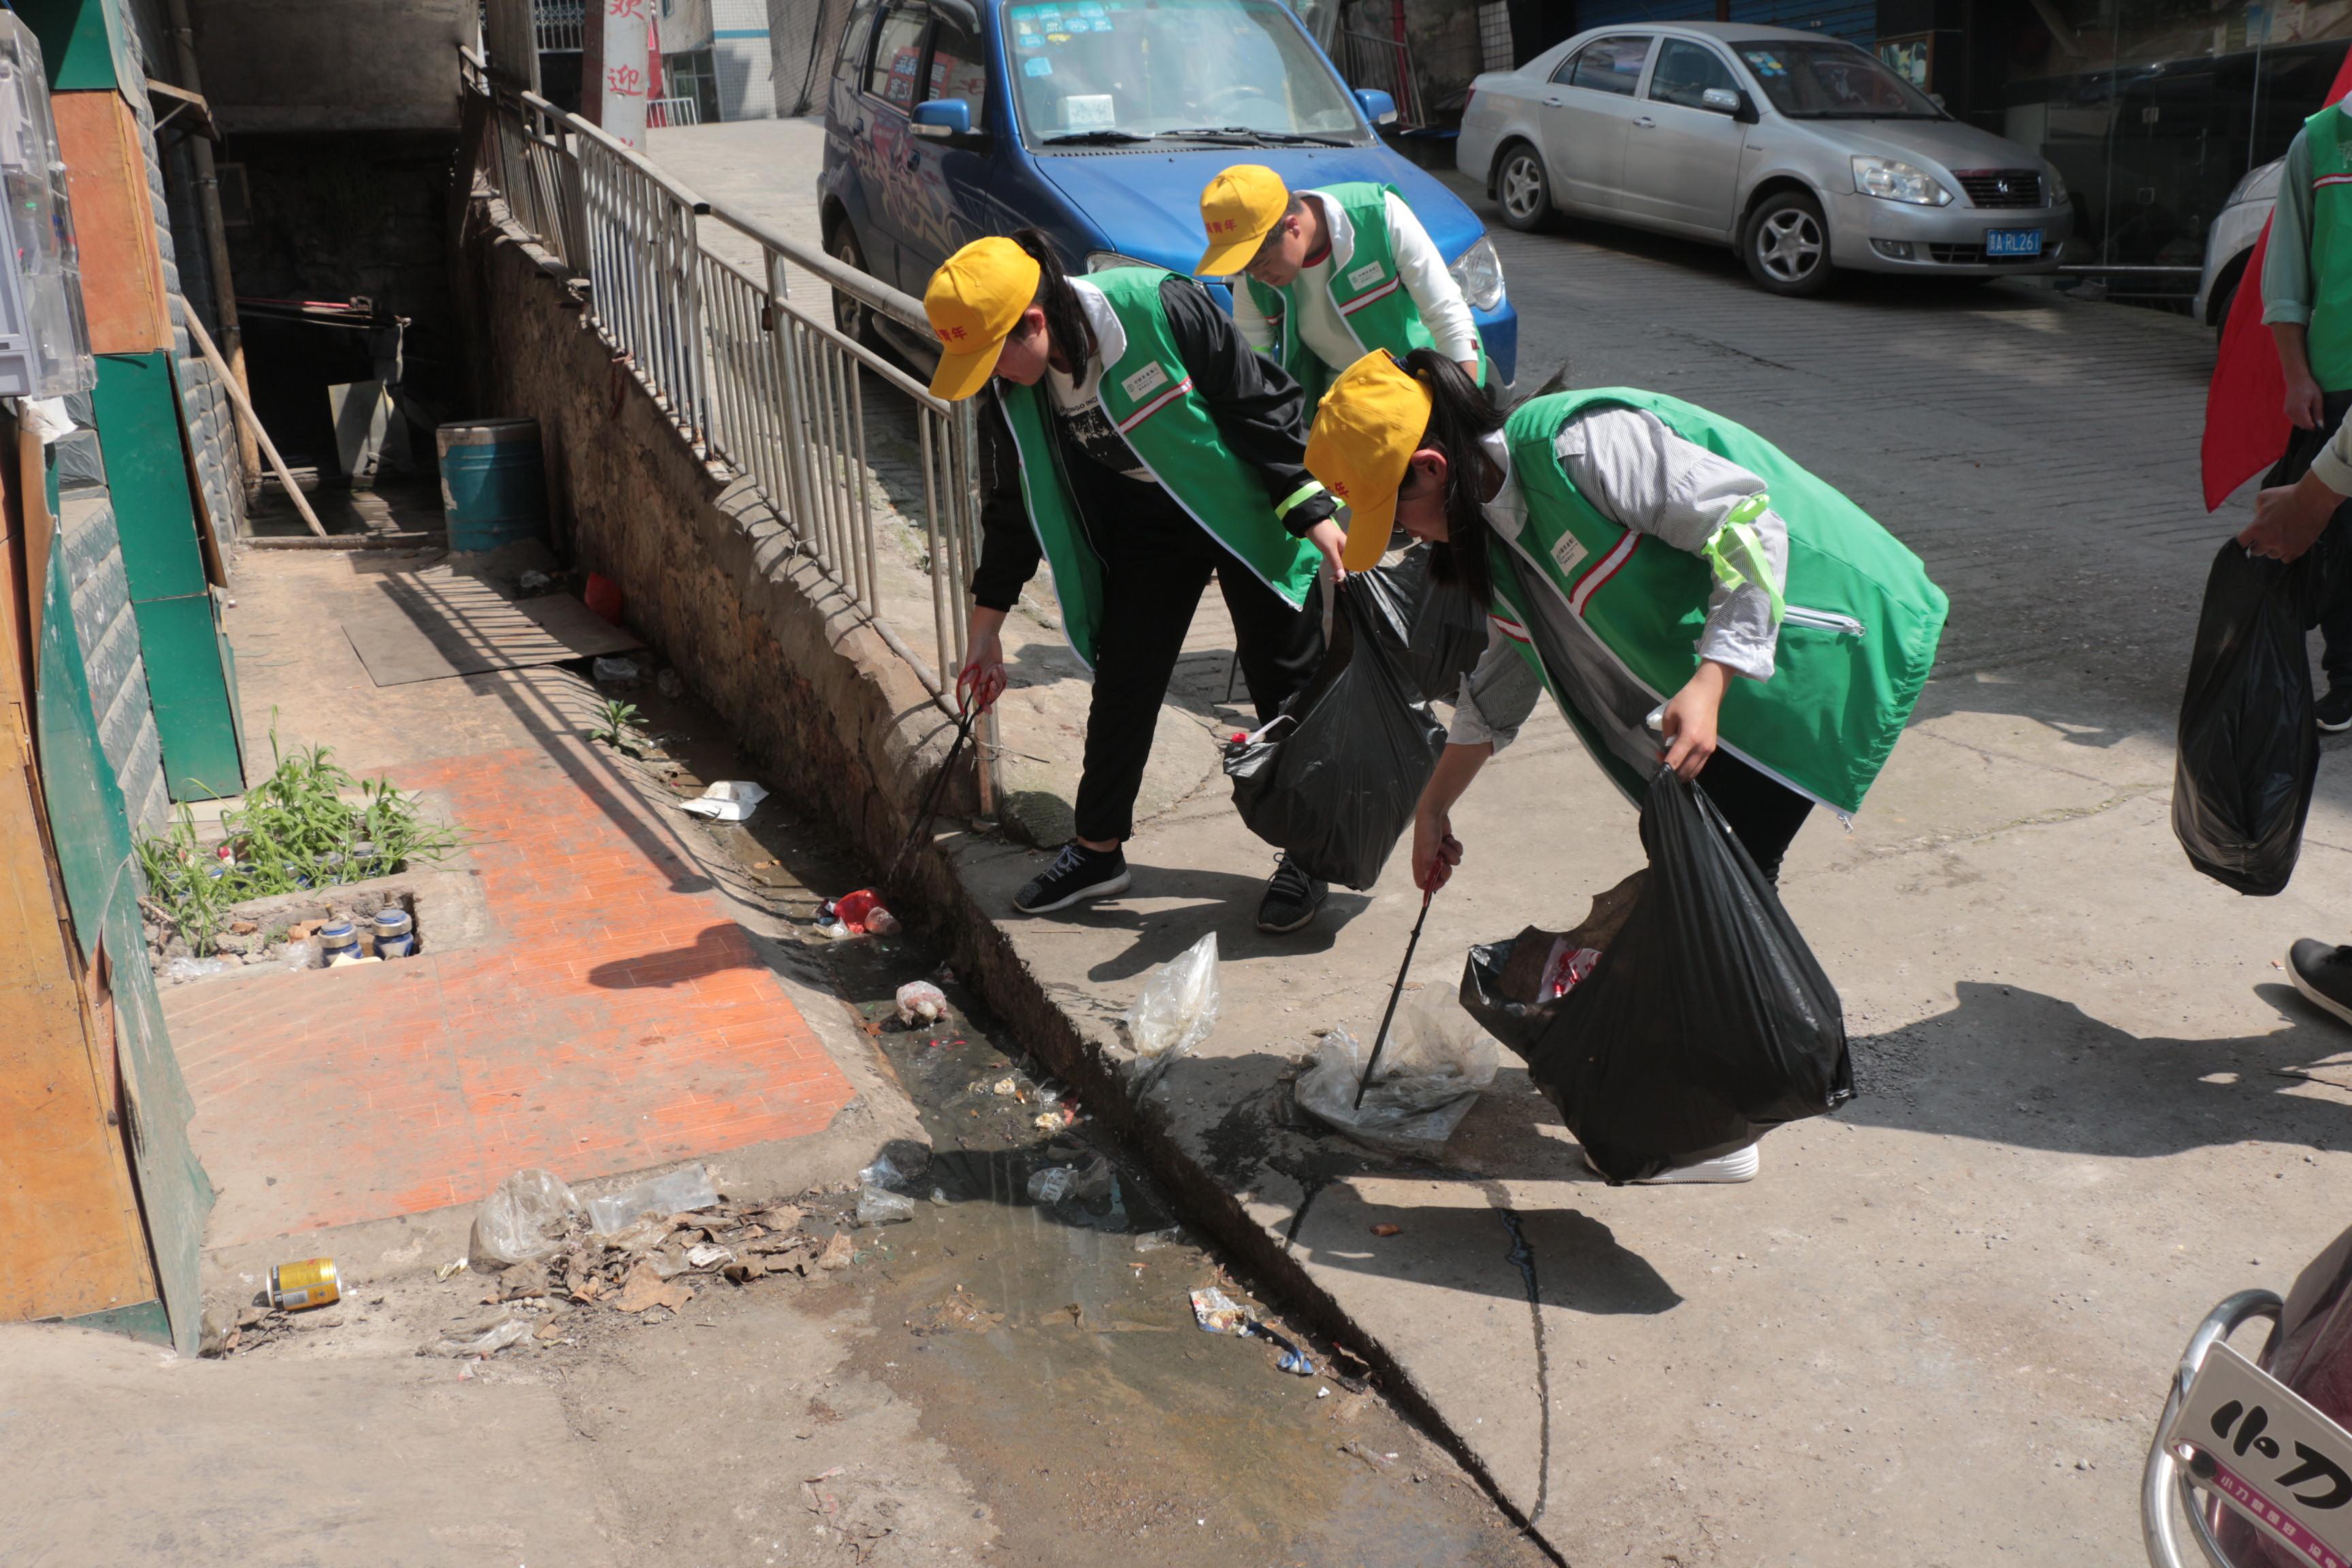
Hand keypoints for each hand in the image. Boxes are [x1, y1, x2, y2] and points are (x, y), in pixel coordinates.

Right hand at [956, 629, 1007, 712]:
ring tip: (997, 669)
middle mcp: (982, 678)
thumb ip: (969, 671)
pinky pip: (1002, 679)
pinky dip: (1003, 676)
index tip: (988, 712)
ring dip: (999, 681)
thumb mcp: (973, 658)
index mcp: (974, 679)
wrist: (986, 635)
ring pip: (997, 687)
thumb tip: (964, 683)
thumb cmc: (976, 646)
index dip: (982, 704)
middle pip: (989, 694)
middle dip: (993, 692)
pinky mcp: (998, 669)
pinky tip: (1000, 666)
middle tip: (994, 682)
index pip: (978, 696)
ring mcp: (990, 674)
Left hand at [1305, 516, 1348, 582]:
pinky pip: (1338, 562)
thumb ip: (1336, 563)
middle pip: (1350, 565)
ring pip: (1344, 564)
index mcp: (1350, 547)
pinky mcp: (1334, 551)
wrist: (1311, 523)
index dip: (1352, 574)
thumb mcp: (1329, 549)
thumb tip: (1342, 577)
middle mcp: (1348, 549)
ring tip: (1335, 581)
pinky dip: (1336, 568)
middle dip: (1346, 575)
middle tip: (1339, 585)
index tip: (1346, 583)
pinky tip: (1334, 575)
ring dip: (1340, 573)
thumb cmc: (1323, 533)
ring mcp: (1341, 550)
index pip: (1355, 563)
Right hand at [1411, 808, 1462, 892]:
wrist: (1434, 811)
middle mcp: (1428, 859)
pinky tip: (1449, 838)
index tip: (1440, 881)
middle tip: (1446, 864)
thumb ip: (1429, 864)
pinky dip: (1456, 846)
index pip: (1422, 883)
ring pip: (1452, 863)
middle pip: (1440, 876)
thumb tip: (1428, 878)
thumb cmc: (1427, 830)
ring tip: (1444, 843)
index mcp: (1420, 863)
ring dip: (1451, 853)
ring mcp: (1439, 852)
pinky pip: (1458, 853)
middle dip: (1446, 871)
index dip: (1431, 886)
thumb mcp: (1428, 848)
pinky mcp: (1448, 845)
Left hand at [1659, 661, 1730, 780]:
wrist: (1708, 693)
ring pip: (1693, 772)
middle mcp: (1701, 747)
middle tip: (1660, 759)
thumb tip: (1667, 747)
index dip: (1663, 770)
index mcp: (1689, 738)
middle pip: (1684, 772)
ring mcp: (1709, 749)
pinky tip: (1681, 758)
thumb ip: (1666, 734)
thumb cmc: (1687, 700)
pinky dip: (1689, 767)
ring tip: (1670, 760)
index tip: (1655, 772)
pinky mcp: (1712, 748)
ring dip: (1680, 772)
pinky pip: (1699, 765)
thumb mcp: (1669, 715)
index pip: (1675, 762)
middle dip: (1670, 772)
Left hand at [2242, 470, 2344, 562]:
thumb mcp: (2264, 497)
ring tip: (2281, 536)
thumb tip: (2257, 519)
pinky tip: (2289, 543)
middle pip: (2256, 551)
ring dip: (2273, 548)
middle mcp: (2269, 541)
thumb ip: (2256, 510)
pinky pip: (2286, 559)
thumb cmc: (2288, 495)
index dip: (2243, 540)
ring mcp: (2284, 547)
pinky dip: (2286, 553)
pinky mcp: (2298, 549)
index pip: (2241, 542)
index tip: (2247, 539)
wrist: (2314, 498)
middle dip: (2259, 543)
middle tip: (2266, 534)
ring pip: (2272, 555)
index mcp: (2257, 528)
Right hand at [2287, 371, 2325, 431]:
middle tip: (2316, 417)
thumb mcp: (2318, 399)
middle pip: (2302, 425)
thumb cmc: (2309, 387)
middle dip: (2309, 424)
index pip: (2307, 425)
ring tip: (2309, 412)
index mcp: (2300, 409)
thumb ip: (2318, 413)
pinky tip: (2303, 411)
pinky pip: (2293, 420)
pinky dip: (2299, 419)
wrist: (2296, 380)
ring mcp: (2287, 412)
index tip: (2320, 423)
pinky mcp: (2286, 411)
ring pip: (2297, 423)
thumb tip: (2321, 425)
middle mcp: (2292, 412)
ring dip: (2304, 422)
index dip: (2314, 426)